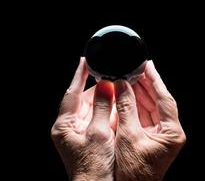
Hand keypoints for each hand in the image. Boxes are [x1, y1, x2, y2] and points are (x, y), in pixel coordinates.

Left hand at [51, 57, 115, 180]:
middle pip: (83, 100)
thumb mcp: (98, 134)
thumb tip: (105, 85)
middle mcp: (70, 127)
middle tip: (111, 77)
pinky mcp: (89, 136)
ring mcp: (79, 131)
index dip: (79, 76)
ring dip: (104, 99)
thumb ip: (100, 107)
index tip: (85, 60)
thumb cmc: (94, 167)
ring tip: (116, 88)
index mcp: (65, 126)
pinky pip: (98, 117)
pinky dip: (107, 110)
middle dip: (97, 88)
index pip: (71, 93)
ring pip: (92, 108)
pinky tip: (116, 105)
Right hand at [114, 61, 185, 180]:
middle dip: (146, 84)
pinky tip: (128, 94)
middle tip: (135, 69)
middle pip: (158, 101)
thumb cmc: (132, 172)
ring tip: (129, 78)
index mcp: (172, 133)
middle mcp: (169, 132)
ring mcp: (160, 134)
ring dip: (139, 93)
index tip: (148, 66)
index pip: (165, 99)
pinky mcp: (150, 136)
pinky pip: (144, 115)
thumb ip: (125, 109)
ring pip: (150, 106)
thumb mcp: (128, 137)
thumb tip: (121, 86)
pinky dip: (135, 104)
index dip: (156, 80)